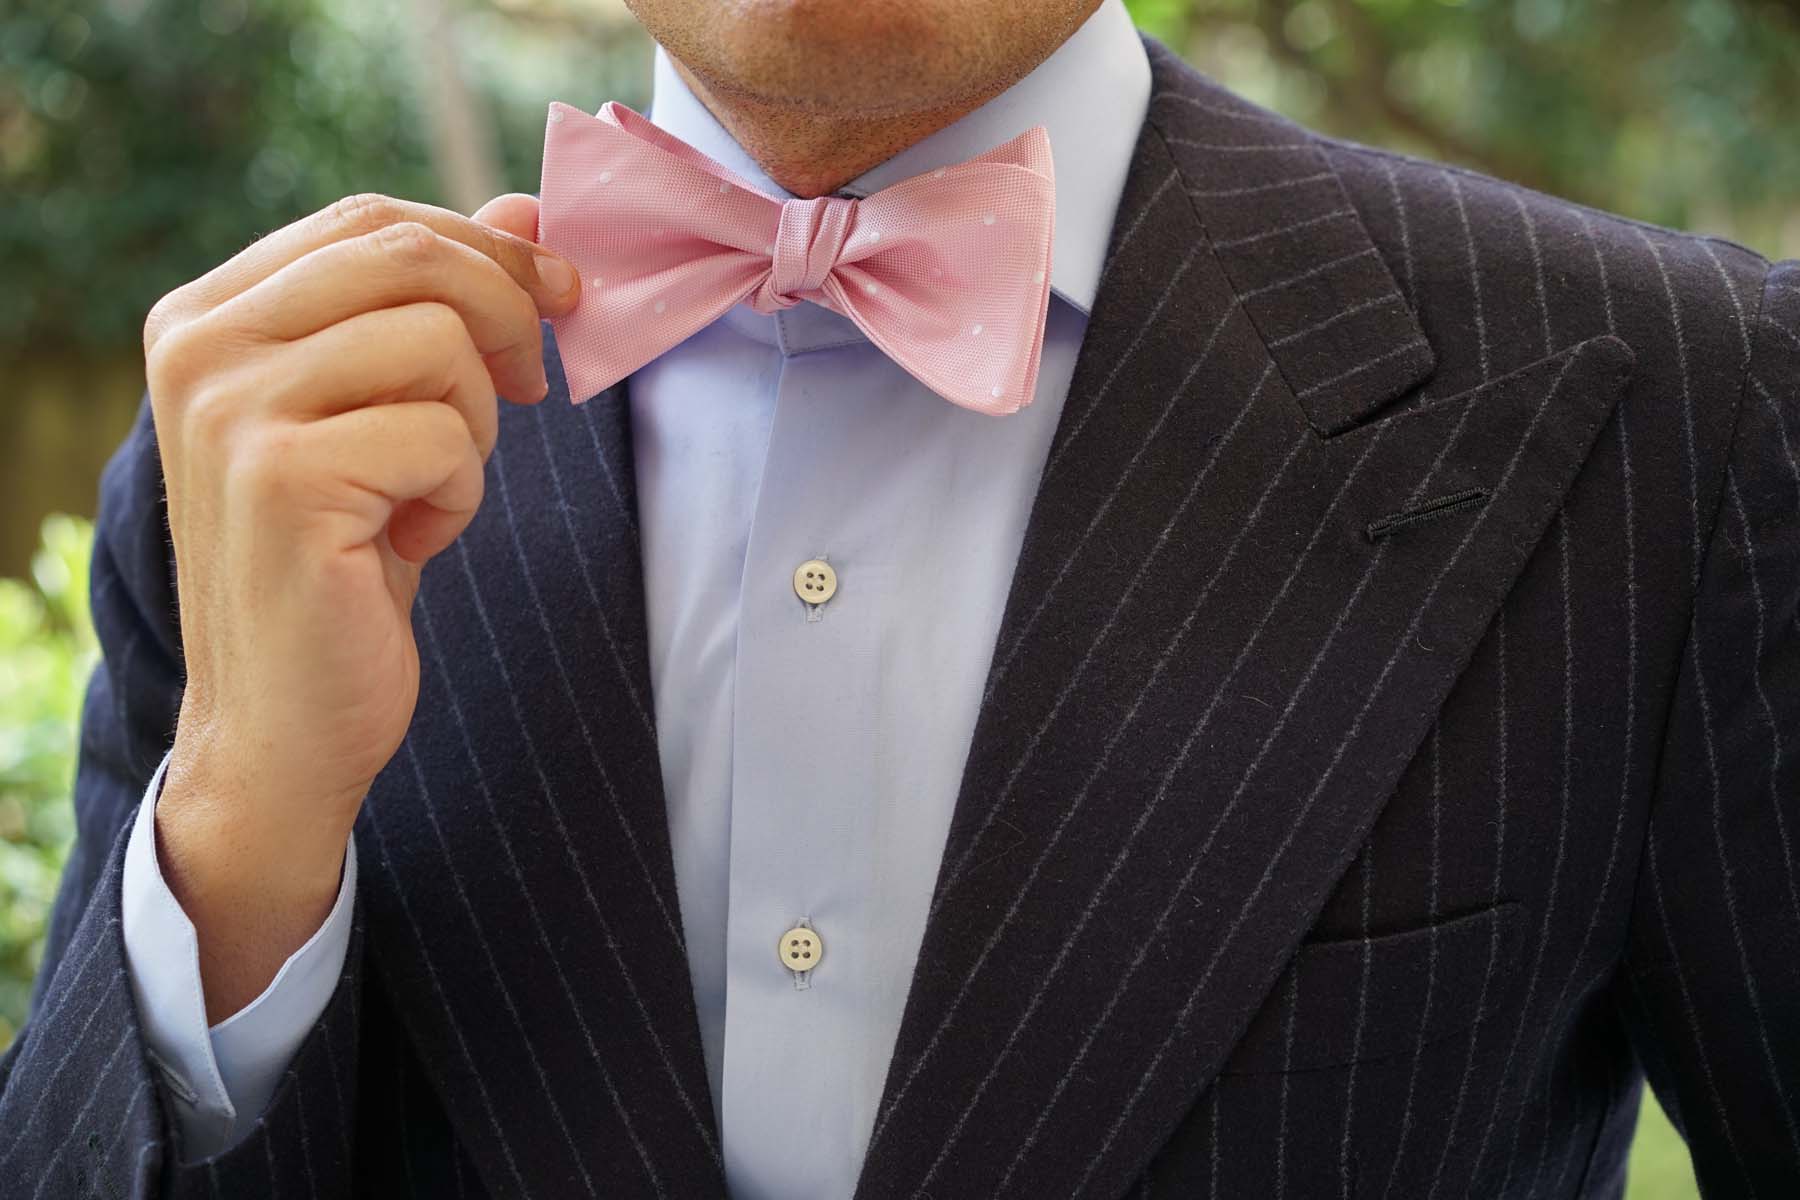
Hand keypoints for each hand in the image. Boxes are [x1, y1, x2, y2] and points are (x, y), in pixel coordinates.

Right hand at [142, 192, 573, 1018]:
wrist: (285, 722)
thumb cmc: (345, 566)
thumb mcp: (389, 416)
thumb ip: (437, 306)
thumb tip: (525, 211)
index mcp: (207, 315)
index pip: (368, 218)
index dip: (484, 247)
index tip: (559, 295)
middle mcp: (199, 345)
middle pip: (409, 254)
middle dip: (504, 319)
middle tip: (524, 394)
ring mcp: (229, 409)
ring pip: (438, 339)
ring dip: (473, 429)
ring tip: (428, 494)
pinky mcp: (280, 478)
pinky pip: (443, 434)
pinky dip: (459, 495)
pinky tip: (410, 544)